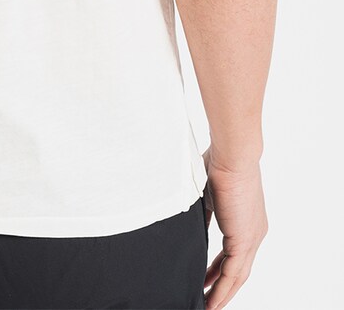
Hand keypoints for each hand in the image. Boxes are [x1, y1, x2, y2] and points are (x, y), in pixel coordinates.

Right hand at [201, 146, 268, 309]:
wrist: (231, 154)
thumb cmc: (218, 162)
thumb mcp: (208, 194)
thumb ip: (205, 214)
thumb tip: (193, 226)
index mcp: (246, 219)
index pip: (233, 252)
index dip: (220, 268)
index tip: (206, 278)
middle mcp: (254, 232)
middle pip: (238, 269)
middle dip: (221, 286)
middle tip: (207, 299)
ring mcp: (251, 238)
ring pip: (238, 276)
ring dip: (222, 293)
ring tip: (208, 306)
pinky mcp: (244, 240)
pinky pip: (233, 274)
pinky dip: (222, 289)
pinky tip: (211, 300)